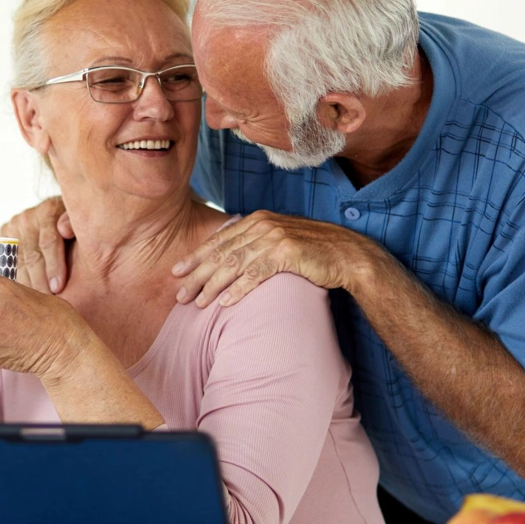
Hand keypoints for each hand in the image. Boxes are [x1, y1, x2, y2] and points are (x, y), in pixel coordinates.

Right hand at [0, 196, 73, 293]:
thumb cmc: (76, 227)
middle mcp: (28, 217)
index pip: (48, 241)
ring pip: (19, 262)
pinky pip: (9, 263)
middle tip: (47, 301)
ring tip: (36, 302)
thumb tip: (64, 229)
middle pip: (32, 255)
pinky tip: (25, 294)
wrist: (60, 218)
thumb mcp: (83, 222)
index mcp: (49, 211)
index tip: (58, 287)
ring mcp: (14, 226)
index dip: (54, 265)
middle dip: (40, 281)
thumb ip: (75, 223)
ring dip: (29, 284)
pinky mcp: (6, 236)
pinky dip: (18, 279)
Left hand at [171, 210, 373, 306]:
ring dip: (213, 286)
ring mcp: (274, 237)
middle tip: (179, 294)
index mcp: (257, 220)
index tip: (177, 272)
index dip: (196, 257)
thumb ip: (254, 244)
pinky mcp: (286, 253)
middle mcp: (262, 225)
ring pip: (234, 264)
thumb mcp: (278, 241)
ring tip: (198, 303)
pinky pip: (256, 274)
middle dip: (197, 275)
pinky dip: (238, 289)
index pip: (219, 240)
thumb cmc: (311, 251)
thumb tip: (227, 259)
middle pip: (221, 253)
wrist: (346, 254)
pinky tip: (225, 303)